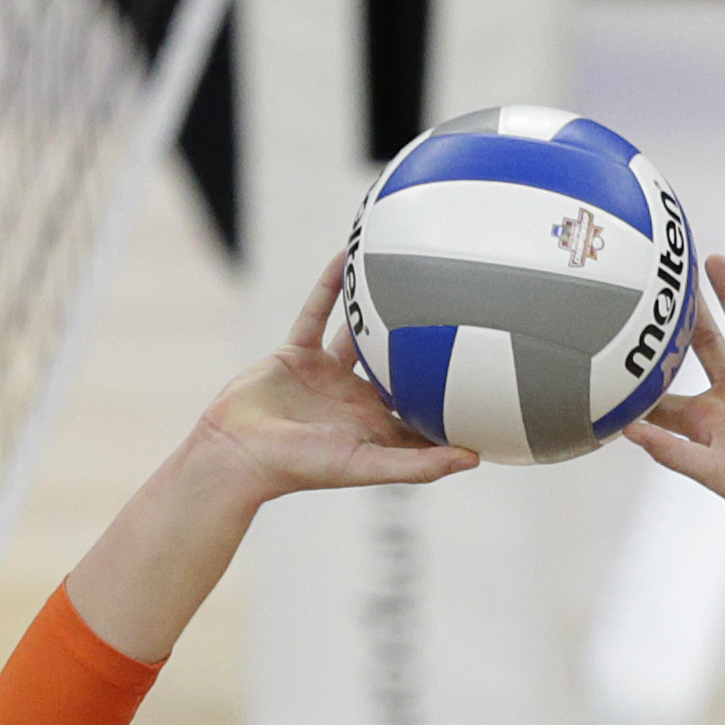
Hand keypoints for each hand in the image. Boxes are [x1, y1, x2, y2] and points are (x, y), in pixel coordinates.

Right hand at [195, 254, 477, 503]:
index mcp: (374, 426)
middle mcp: (353, 399)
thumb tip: (476, 459)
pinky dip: (328, 286)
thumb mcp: (367, 465)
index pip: (420, 408)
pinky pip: (315, 312)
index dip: (449, 393)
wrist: (238, 453)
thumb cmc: (300, 468)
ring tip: (405, 273)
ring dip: (376, 306)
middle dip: (422, 343)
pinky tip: (346, 256)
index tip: (486, 371)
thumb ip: (419, 464)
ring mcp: (324, 375)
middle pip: (397, 365)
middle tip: (457, 306)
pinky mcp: (295, 354)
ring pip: (357, 333)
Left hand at [628, 255, 724, 537]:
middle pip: (705, 346)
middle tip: (669, 275)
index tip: (618, 331)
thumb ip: (673, 450)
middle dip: (689, 314)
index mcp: (706, 423)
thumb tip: (626, 431)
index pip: (665, 392)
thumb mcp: (717, 473)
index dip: (643, 368)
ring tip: (715, 260)